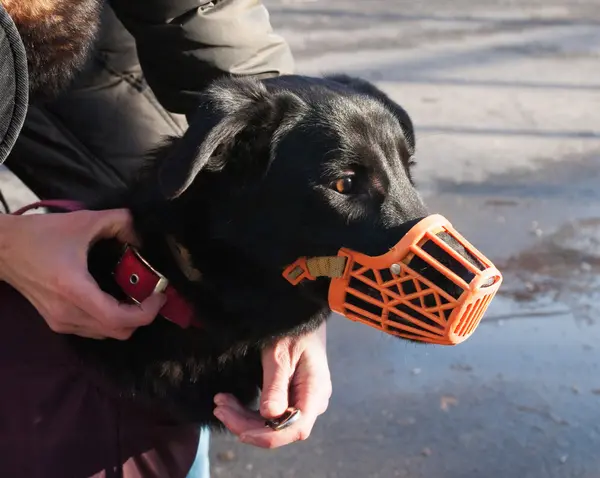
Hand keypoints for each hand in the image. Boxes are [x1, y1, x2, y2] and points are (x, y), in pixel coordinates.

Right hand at [0, 209, 165, 338]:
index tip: (159, 294)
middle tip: (152, 294)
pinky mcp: (56, 322)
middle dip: (142, 316)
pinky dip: (110, 320)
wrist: (1, 249)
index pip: (118, 318)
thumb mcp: (85, 220)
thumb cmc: (41, 235)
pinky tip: (115, 299)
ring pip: (106, 334)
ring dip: (127, 319)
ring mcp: (60, 322)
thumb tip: (142, 237)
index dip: (146, 312)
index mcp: (74, 290)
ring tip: (137, 296)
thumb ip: (120, 221)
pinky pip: (93, 330)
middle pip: (117, 332)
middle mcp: (67, 313)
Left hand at [214, 321, 331, 447]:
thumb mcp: (279, 355)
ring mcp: (302, 400)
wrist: (298, 315)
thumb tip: (269, 417)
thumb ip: (275, 386)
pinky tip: (230, 402)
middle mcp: (312, 402)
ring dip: (244, 418)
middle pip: (281, 429)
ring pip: (272, 423)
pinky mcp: (291, 396)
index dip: (269, 436)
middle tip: (220, 408)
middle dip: (247, 424)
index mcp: (315, 392)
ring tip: (220, 403)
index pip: (296, 428)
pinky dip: (248, 411)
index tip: (241, 432)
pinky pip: (271, 413)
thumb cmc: (291, 330)